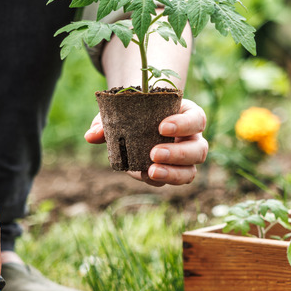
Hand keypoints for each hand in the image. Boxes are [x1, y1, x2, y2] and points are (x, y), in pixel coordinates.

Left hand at [84, 98, 207, 185]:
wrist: (137, 120)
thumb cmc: (136, 111)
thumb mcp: (122, 109)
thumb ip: (107, 120)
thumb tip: (91, 135)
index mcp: (188, 116)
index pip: (197, 119)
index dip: (184, 125)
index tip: (162, 127)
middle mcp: (192, 139)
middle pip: (198, 150)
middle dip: (178, 154)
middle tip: (154, 153)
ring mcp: (185, 159)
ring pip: (190, 171)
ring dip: (172, 173)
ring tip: (150, 171)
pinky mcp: (174, 173)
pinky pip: (172, 181)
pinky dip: (158, 180)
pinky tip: (141, 174)